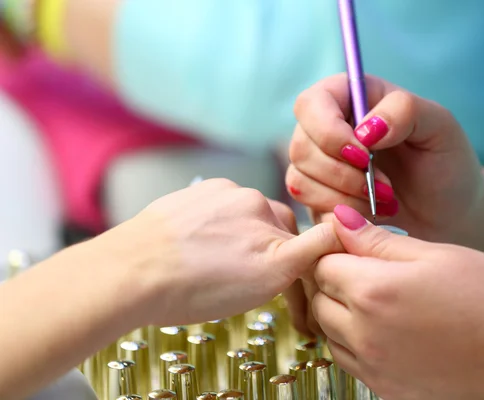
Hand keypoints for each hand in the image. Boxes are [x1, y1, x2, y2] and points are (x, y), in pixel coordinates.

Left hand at [104, 178, 341, 326]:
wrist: (130, 274)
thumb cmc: (196, 285)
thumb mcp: (269, 278)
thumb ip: (309, 250)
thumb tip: (339, 229)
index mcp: (269, 212)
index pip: (300, 236)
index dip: (293, 262)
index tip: (278, 278)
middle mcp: (246, 196)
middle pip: (270, 224)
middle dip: (265, 249)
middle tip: (241, 279)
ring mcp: (214, 193)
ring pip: (241, 218)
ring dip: (237, 239)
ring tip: (212, 267)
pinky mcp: (187, 196)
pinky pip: (212, 213)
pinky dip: (211, 231)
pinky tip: (195, 253)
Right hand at [287, 73, 483, 242]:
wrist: (449, 212)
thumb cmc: (445, 162)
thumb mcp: (439, 126)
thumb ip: (404, 111)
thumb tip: (365, 130)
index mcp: (350, 98)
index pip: (311, 104)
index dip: (329, 132)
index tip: (365, 156)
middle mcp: (327, 129)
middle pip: (300, 146)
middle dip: (342, 173)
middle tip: (385, 188)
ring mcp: (319, 167)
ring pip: (300, 180)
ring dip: (343, 197)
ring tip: (385, 202)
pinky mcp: (319, 200)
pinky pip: (309, 209)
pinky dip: (342, 216)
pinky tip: (373, 216)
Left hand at [311, 205, 483, 399]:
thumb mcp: (436, 254)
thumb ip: (378, 240)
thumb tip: (339, 219)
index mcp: (374, 290)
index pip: (322, 263)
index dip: (334, 249)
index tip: (352, 245)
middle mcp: (365, 333)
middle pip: (318, 298)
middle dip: (332, 278)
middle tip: (363, 268)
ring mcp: (374, 367)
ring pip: (327, 331)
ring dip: (338, 311)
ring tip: (374, 298)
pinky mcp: (387, 390)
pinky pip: (348, 360)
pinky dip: (352, 341)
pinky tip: (382, 328)